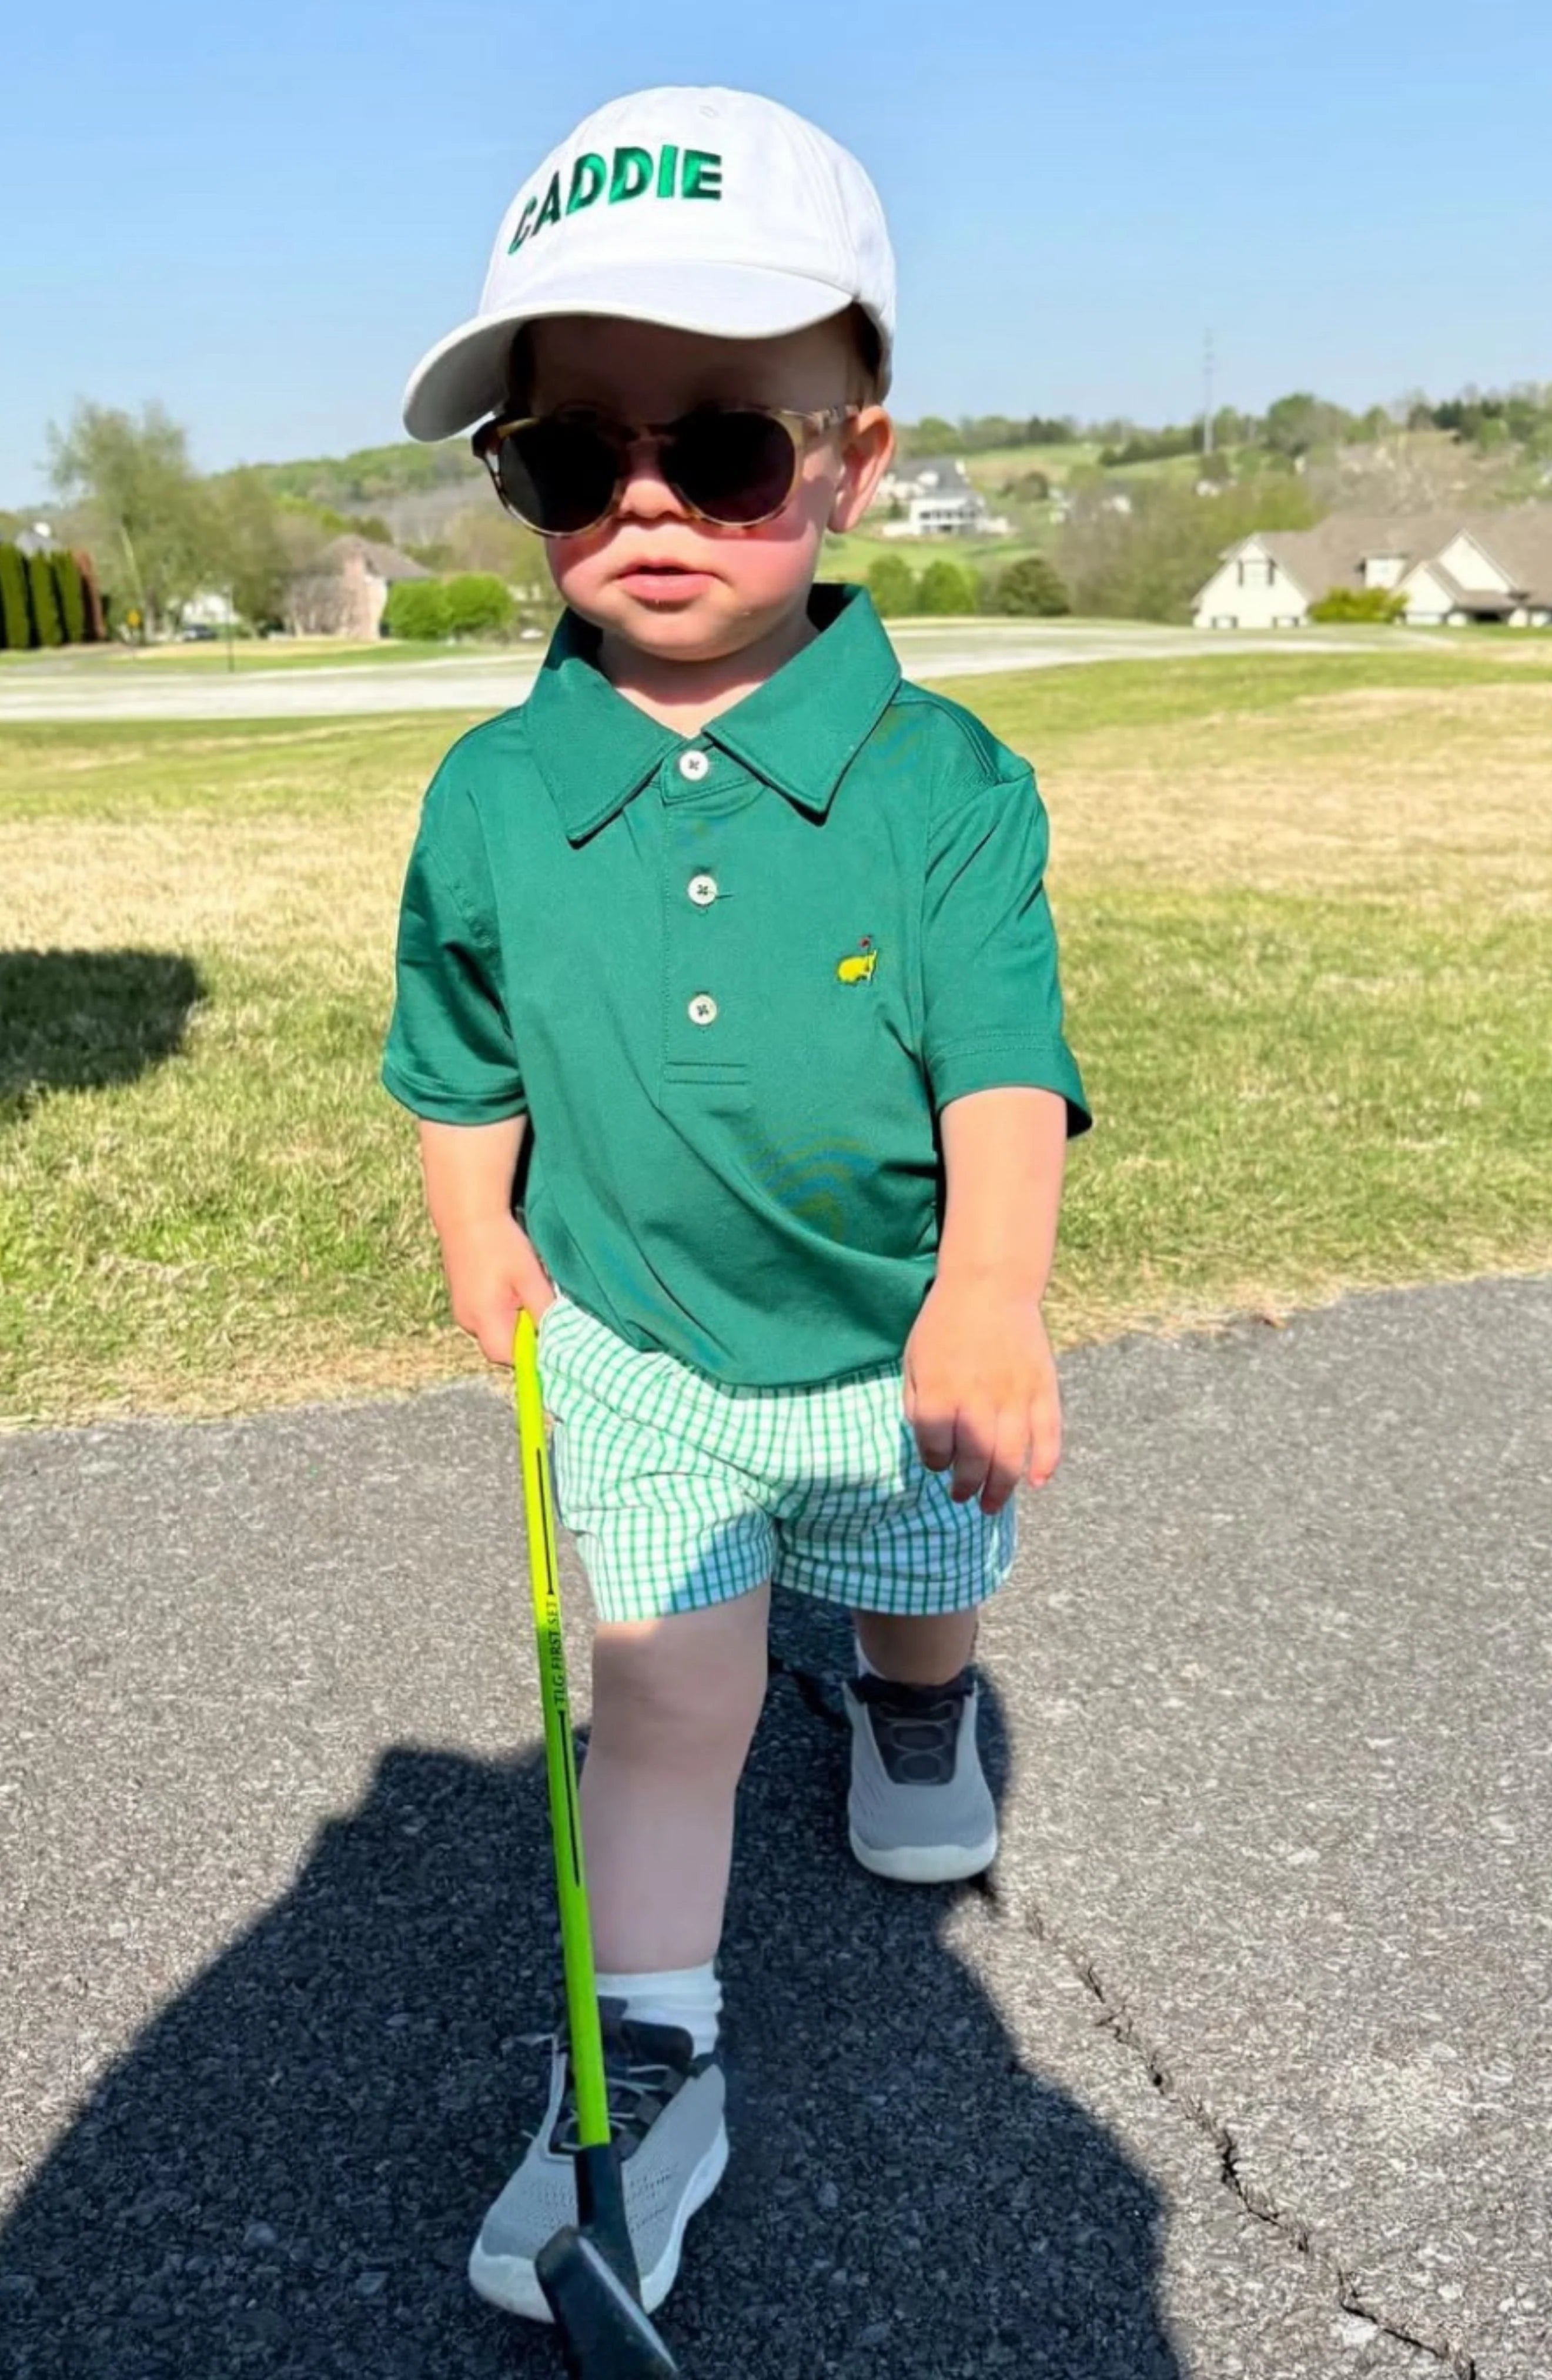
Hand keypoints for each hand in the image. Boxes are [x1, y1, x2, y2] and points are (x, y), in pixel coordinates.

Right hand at [438, 1213, 553, 1367]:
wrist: (468, 1213)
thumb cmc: (501, 1244)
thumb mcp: (531, 1279)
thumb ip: (546, 1313)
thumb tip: (562, 1338)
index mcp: (484, 1321)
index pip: (513, 1359)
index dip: (536, 1352)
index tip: (554, 1334)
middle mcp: (468, 1322)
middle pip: (504, 1347)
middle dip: (527, 1333)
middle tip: (541, 1303)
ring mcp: (463, 1311)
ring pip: (497, 1330)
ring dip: (516, 1318)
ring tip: (525, 1287)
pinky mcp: (463, 1299)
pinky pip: (488, 1316)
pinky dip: (504, 1307)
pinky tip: (511, 1283)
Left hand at [904, 1279, 1061, 1512]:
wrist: (989, 1285)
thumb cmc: (944, 1325)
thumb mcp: (913, 1360)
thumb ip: (915, 1404)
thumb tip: (930, 1446)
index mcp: (940, 1391)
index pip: (934, 1447)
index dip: (934, 1462)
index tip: (937, 1462)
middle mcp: (978, 1398)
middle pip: (973, 1460)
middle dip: (966, 1486)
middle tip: (963, 1496)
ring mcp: (1015, 1395)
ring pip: (1010, 1456)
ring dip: (1000, 1488)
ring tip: (990, 1504)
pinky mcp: (1043, 1388)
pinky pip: (1048, 1434)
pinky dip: (1045, 1462)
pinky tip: (1036, 1482)